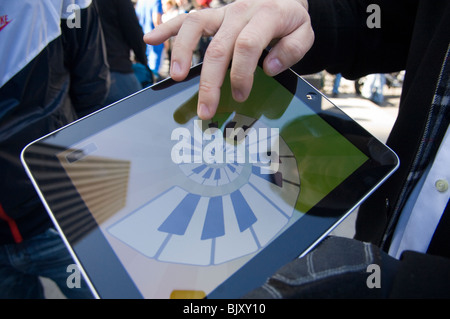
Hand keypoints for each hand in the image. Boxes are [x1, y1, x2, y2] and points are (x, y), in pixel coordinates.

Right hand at [144, 0, 313, 119]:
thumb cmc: (290, 20)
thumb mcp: (304, 33)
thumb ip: (292, 50)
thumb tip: (268, 68)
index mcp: (265, 16)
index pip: (246, 47)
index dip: (241, 74)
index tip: (240, 96)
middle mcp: (240, 13)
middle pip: (218, 47)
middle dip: (210, 82)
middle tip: (205, 109)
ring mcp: (223, 13)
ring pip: (195, 28)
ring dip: (182, 53)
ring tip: (176, 78)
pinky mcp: (212, 16)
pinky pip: (186, 19)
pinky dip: (167, 28)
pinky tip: (151, 40)